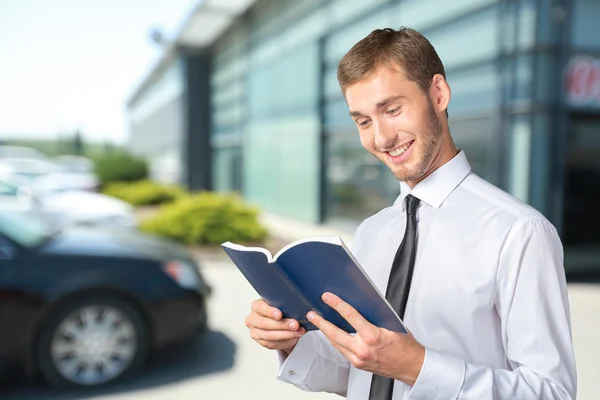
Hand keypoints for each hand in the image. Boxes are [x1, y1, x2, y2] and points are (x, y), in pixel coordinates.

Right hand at [245, 299, 305, 353]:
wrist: (279, 323)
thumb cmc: (280, 311)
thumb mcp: (281, 305)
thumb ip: (285, 305)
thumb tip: (300, 309)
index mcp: (256, 306)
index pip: (260, 308)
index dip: (269, 311)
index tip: (279, 315)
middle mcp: (253, 319)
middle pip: (265, 323)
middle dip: (282, 325)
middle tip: (295, 324)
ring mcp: (255, 331)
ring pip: (269, 335)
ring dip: (286, 334)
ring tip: (298, 331)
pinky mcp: (261, 341)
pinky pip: (272, 343)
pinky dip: (285, 340)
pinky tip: (294, 336)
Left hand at [307, 292, 424, 385]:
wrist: (412, 366)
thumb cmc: (405, 346)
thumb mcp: (391, 325)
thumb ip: (374, 316)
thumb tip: (360, 304)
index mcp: (372, 336)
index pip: (350, 316)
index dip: (337, 305)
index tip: (327, 298)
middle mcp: (363, 349)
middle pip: (335, 333)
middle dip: (321, 322)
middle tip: (312, 314)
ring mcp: (359, 359)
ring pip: (336, 343)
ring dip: (326, 332)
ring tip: (318, 322)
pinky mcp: (358, 364)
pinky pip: (342, 350)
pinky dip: (336, 341)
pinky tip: (331, 335)